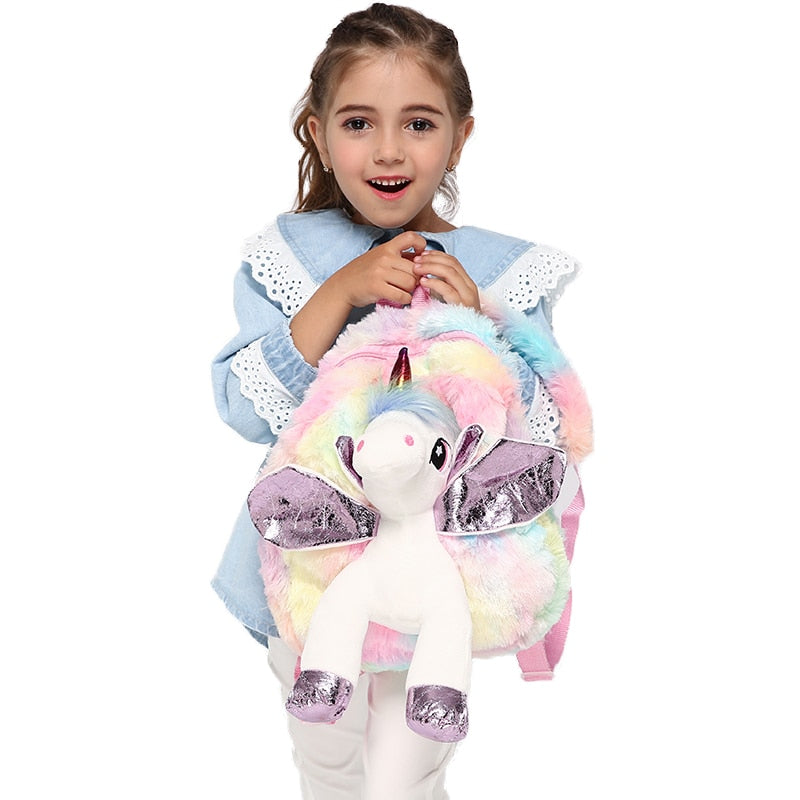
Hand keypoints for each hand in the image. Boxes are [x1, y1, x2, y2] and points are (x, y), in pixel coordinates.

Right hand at [289, 231, 424, 366]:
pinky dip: (405, 299)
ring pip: (411, 283)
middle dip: (416, 279)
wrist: (342, 286)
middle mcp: (384, 257)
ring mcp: (380, 272)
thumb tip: (422, 259)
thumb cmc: (363, 273)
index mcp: (386, 247)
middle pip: (415, 269)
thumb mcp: (379, 258)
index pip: (410, 237)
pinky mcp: (377, 288)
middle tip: (410, 284)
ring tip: (403, 291)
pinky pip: (402, 295)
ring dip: (411, 290)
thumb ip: (398, 257)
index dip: (421, 245)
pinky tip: (400, 299)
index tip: (419, 256)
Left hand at [412, 251, 480, 311]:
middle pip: (451, 263)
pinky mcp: (461, 305)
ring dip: (430, 267)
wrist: (470, 335)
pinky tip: (422, 282)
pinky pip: (447, 289)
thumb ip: (439, 284)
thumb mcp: (447, 297)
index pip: (453, 260)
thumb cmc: (455, 317)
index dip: (436, 255)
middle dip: (431, 259)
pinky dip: (433, 283)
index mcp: (466, 282)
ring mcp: (467, 295)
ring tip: (416, 269)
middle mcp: (469, 286)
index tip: (421, 255)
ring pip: (450, 272)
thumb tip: (421, 272)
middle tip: (415, 260)